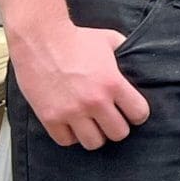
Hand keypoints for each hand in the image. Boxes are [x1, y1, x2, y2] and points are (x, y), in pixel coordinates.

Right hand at [8, 18, 150, 149]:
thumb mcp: (110, 40)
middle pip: (119, 134)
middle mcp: (95, 101)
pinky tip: (71, 124)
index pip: (139, 114)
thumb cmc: (74, 38)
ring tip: (90, 124)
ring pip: (94, 143)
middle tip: (109, 119)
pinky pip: (66, 141)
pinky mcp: (50, 117)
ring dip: (94, 134)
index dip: (137, 114)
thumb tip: (135, 62)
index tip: (130, 111)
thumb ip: (125, 54)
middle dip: (116, 126)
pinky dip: (70, 135)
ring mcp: (71, 112)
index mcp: (113, 83)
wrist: (40, 38)